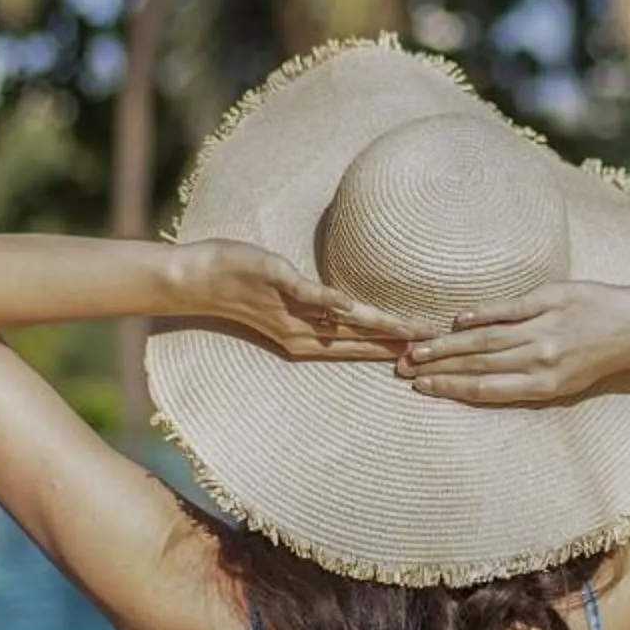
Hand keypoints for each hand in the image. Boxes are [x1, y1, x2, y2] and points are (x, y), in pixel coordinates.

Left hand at [177, 240, 409, 361]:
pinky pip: (308, 294)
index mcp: (304, 337)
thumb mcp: (283, 303)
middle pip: (356, 338)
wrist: (197, 279)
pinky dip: (330, 302)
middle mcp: (301, 331)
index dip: (391, 348)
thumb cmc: (241, 286)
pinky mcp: (277, 283)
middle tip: (431, 344)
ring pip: (340, 322)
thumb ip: (315, 308)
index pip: (357, 345)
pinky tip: (353, 306)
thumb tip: (346, 313)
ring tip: (406, 330)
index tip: (424, 350)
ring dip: (373, 327)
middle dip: (395, 342)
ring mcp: (289, 309)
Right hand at [395, 282, 629, 405]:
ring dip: (450, 344)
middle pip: (479, 364)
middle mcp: (542, 359)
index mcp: (545, 385)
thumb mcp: (565, 383)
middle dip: (439, 367)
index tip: (421, 388)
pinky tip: (458, 319)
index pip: (486, 389)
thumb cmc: (598, 359)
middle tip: (405, 368)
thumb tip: (478, 378)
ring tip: (420, 347)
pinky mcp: (553, 298)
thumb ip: (523, 381)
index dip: (450, 388)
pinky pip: (510, 307)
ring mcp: (546, 327)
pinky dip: (482, 313)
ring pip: (488, 338)